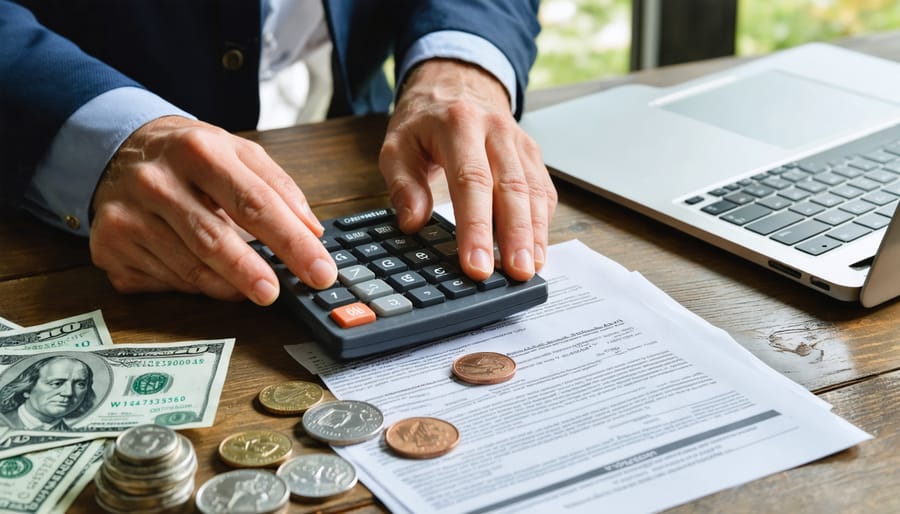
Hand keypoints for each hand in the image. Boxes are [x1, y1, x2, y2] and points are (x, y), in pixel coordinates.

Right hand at [89, 116, 336, 304]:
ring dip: (227, 286)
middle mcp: (155, 181)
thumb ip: (279, 188)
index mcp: (198, 150)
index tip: (319, 270)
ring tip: (251, 289)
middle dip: (252, 273)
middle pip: (213, 239)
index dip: (292, 241)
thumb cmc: (190, 157)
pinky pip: (165, 280)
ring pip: (188, 268)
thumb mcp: (237, 152)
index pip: (254, 203)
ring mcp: (127, 216)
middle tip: (278, 294)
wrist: (119, 150)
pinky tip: (207, 276)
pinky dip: (195, 285)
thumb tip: (313, 232)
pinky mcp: (109, 247)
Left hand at [380, 59, 556, 281]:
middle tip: (515, 274)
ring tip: (529, 269)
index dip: (476, 226)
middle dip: (515, 236)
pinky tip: (536, 251)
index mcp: (459, 124)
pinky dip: (542, 223)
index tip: (476, 264)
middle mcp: (496, 130)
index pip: (471, 180)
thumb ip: (402, 184)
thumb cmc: (424, 122)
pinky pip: (543, 191)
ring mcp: (519, 142)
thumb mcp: (397, 145)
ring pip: (534, 191)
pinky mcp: (533, 155)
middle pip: (511, 188)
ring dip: (535, 234)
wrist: (457, 83)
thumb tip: (413, 222)